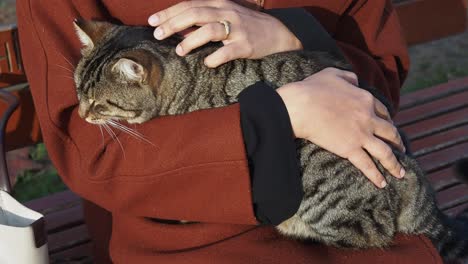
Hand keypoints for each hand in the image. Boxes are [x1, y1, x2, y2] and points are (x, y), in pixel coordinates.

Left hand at [148, 0, 301, 66]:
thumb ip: (204, 18)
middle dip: (173, 24)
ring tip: (179, 51)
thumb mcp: (226, 15)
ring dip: (191, 41)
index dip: (169, 12)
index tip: (152, 21)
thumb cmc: (247, 26)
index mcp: (220, 4)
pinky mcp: (246, 45)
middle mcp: (227, 13)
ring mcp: (237, 29)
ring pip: (209, 30)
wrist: (278, 33)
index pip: (189, 5)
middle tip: (158, 35)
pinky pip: (227, 52)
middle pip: (195, 14)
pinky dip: (214, 58)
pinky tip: (206, 63)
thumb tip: (178, 26)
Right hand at [277, 68, 405, 187]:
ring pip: (385, 152)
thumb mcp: (333, 74)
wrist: (301, 107)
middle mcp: (369, 118)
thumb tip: (356, 81)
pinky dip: (376, 175)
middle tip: (401, 149)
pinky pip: (367, 165)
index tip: (389, 127)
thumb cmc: (312, 89)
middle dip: (397, 142)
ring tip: (400, 173)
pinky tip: (382, 184)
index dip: (388, 120)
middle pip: (390, 132)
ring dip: (394, 164)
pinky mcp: (350, 149)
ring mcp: (361, 135)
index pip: (383, 111)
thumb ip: (349, 77)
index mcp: (365, 99)